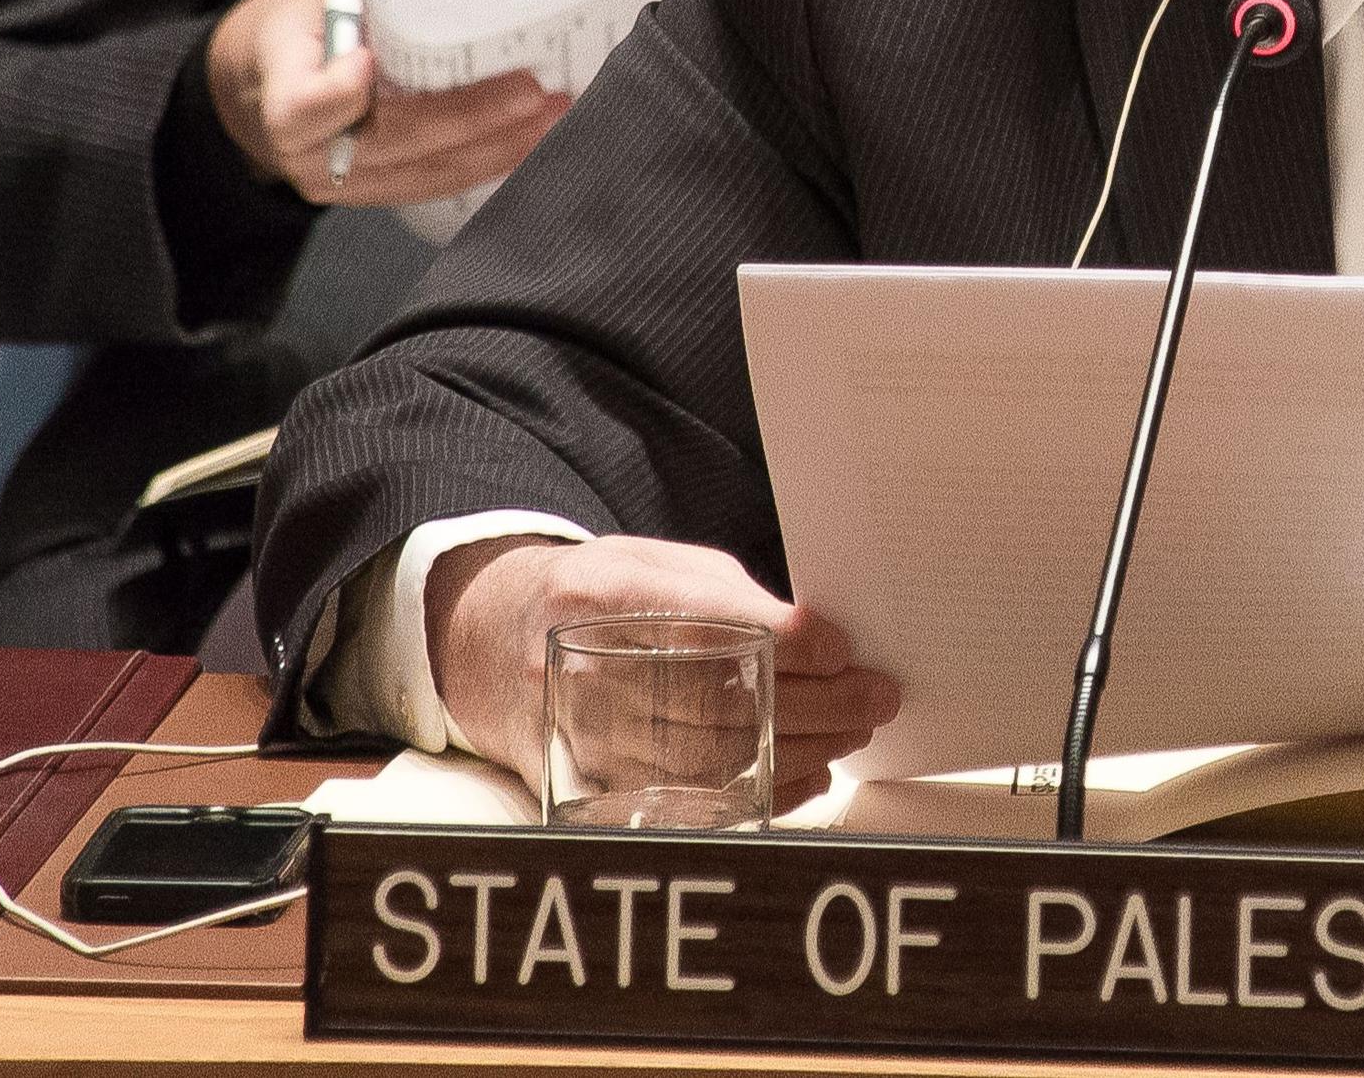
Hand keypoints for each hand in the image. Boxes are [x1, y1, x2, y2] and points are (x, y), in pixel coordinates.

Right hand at [204, 0, 564, 205]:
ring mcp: (337, 181)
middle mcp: (304, 150)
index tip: (368, 61)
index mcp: (277, 88)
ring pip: (424, 174)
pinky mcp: (369, 193)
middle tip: (532, 92)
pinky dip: (485, 164)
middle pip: (391, 142)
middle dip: (469, 120)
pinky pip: (432, 185)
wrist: (253, 86)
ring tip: (553, 118)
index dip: (335, 92)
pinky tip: (530, 144)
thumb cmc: (293, 29)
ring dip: (497, 149)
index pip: (301, 106)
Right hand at [426, 534, 900, 804]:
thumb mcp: (650, 563)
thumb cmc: (593, 596)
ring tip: (855, 728)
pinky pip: (696, 801)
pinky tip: (811, 771)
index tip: (841, 645)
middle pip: (722, 699)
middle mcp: (587, 668)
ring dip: (802, 748)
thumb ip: (727, 592)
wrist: (488, 646)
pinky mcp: (596, 785)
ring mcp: (588, 734)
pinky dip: (766, 789)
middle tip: (875, 695)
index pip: (706, 622)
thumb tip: (815, 633)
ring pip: (717, 758)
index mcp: (602, 594)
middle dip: (816, 700)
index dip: (785, 639)